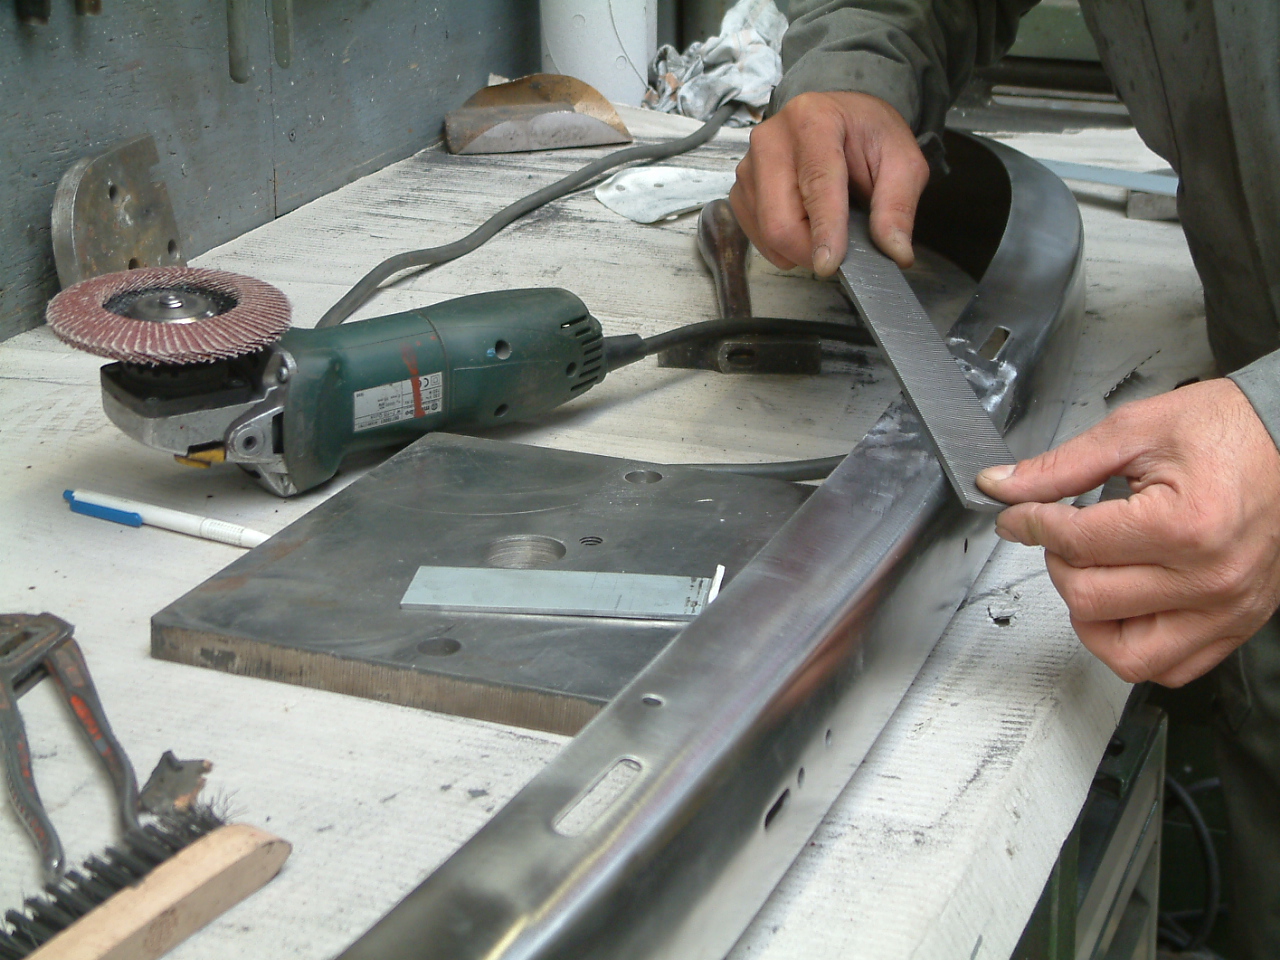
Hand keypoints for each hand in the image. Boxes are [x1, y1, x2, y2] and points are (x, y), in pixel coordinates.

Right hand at [728, 91, 929, 275]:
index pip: (815, 184)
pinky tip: (804, 226)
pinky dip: (783, 247)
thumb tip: (895, 251)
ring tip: (825, 228)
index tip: (830, 264)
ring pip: (767, 234)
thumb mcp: (902, 161)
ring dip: (800, 249)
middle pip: (779, 220)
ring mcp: (749, 166)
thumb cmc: (867, 136)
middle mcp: (771, 140)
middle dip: (810, 250)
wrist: (839, 120)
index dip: (824, 230)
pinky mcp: (740, 190)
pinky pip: (757, 237)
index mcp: (813, 120)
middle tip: (840, 254)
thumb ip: (898, 205)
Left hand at [976, 379, 1279, 686]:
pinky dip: (1134, 647)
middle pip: (1088, 600)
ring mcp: (1226, 610)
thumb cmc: (1230, 432)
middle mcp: (1209, 578)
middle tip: (1064, 537)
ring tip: (1093, 575)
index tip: (1019, 515)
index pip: (1075, 543)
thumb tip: (1004, 485)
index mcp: (1185, 526)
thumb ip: (1062, 466)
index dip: (1029, 523)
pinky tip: (1125, 605)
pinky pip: (1172, 669)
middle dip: (1059, 564)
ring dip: (1091, 618)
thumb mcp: (1136, 432)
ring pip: (1126, 654)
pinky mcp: (1236, 626)